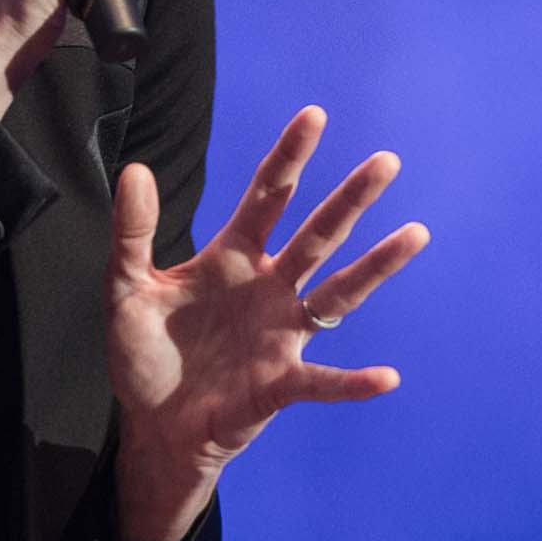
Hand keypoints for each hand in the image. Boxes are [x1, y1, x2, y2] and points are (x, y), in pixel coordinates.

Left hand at [103, 106, 429, 540]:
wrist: (154, 425)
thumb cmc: (145, 354)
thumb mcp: (126, 289)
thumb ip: (132, 234)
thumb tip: (134, 169)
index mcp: (232, 258)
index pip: (267, 198)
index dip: (289, 158)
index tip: (315, 115)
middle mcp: (268, 288)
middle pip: (317, 235)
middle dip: (349, 198)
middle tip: (386, 161)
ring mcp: (280, 334)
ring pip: (338, 293)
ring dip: (375, 267)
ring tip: (415, 234)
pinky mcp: (280, 383)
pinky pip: (324, 381)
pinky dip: (354, 382)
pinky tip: (386, 377)